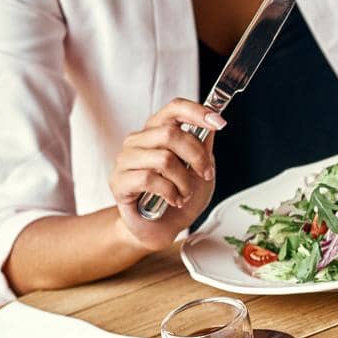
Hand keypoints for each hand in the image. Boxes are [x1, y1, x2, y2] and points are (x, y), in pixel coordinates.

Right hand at [108, 98, 224, 251]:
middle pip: (170, 133)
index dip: (198, 112)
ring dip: (184, 180)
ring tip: (185, 193)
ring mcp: (126, 159)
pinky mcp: (119, 181)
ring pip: (163, 158)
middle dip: (196, 156)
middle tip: (204, 174)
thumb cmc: (178, 197)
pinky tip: (173, 200)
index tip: (219, 123)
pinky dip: (170, 192)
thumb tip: (212, 123)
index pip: (174, 108)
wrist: (161, 228)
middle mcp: (139, 140)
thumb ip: (204, 147)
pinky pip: (149, 179)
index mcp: (157, 132)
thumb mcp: (201, 170)